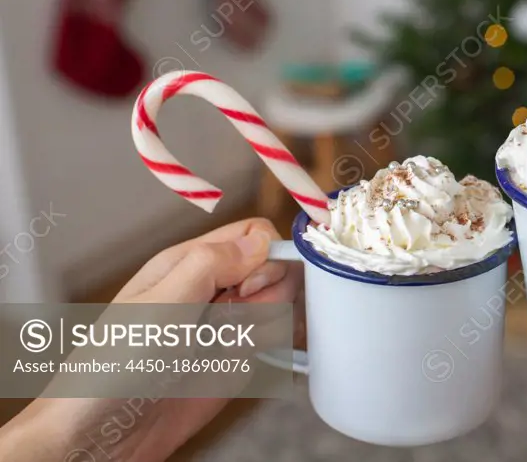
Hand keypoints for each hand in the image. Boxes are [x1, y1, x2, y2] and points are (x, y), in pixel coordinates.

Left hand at [0, 218, 301, 461]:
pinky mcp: (236, 360)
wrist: (101, 435)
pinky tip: (247, 360)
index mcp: (190, 263)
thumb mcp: (162, 304)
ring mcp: (227, 325)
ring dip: (270, 325)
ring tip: (229, 346)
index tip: (253, 283)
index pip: (253, 235)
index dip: (267, 254)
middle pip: (275, 269)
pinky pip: (274, 342)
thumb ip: (212, 264)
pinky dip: (273, 350)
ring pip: (281, 305)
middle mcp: (213, 289)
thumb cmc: (112, 367)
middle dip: (271, 292)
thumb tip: (260, 241)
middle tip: (237, 317)